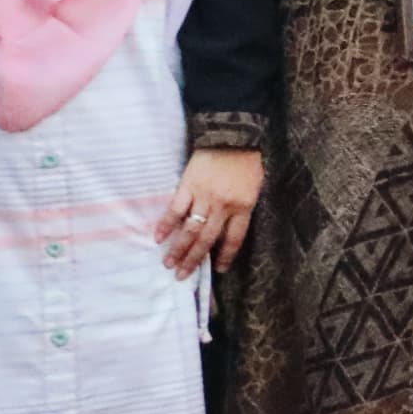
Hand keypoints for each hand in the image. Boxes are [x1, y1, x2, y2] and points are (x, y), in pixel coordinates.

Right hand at [160, 148, 262, 275]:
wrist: (232, 138)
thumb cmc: (246, 163)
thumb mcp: (254, 188)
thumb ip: (241, 209)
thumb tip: (225, 230)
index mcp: (243, 207)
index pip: (234, 238)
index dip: (225, 255)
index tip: (218, 270)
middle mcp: (223, 206)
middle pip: (207, 239)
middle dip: (194, 259)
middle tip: (182, 276)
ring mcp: (204, 196)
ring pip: (190, 229)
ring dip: (178, 248)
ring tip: (169, 264)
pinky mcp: (188, 186)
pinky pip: (175, 209)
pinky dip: (166, 224)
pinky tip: (158, 238)